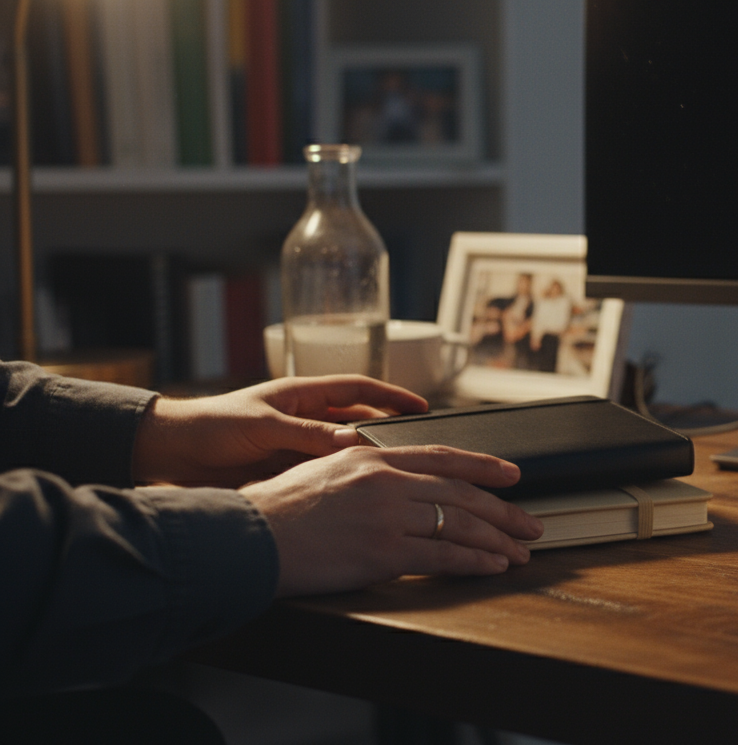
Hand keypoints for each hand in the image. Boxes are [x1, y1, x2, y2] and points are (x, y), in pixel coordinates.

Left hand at [132, 376, 428, 487]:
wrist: (165, 455)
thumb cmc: (208, 427)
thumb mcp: (263, 426)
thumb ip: (307, 434)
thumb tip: (354, 440)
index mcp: (301, 395)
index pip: (359, 389)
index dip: (392, 395)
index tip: (421, 407)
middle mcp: (303, 420)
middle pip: (358, 423)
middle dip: (388, 433)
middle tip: (417, 450)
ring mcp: (295, 448)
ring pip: (342, 454)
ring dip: (365, 464)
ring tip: (395, 478)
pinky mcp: (284, 474)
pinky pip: (322, 477)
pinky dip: (340, 485)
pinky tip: (357, 498)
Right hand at [240, 445, 542, 595]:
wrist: (247, 538)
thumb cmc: (276, 511)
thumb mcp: (323, 472)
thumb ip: (363, 474)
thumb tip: (393, 483)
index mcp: (372, 458)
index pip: (443, 457)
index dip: (483, 466)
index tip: (512, 475)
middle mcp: (386, 481)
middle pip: (462, 493)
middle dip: (503, 510)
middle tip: (529, 523)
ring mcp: (387, 515)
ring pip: (460, 523)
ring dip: (497, 539)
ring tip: (519, 551)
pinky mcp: (383, 551)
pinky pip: (443, 555)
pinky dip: (475, 561)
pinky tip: (493, 566)